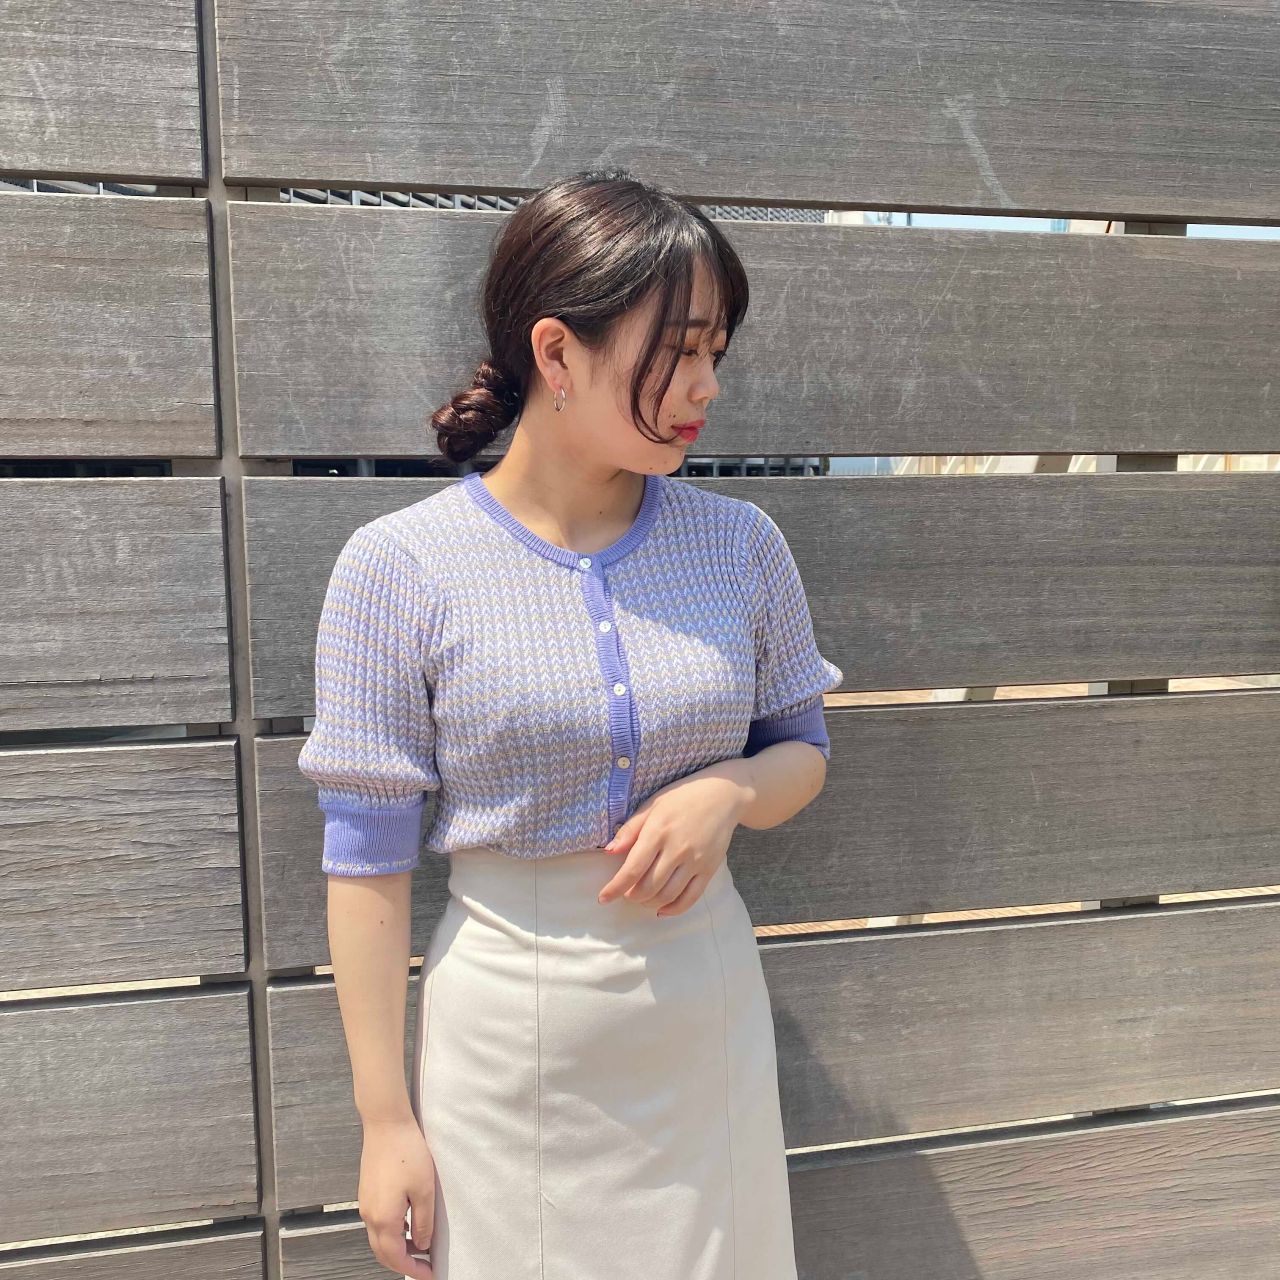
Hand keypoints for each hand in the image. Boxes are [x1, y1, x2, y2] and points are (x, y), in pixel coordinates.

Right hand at [357, 1116, 437, 1277]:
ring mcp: (365, 1204)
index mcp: (383, 1218)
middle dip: (403, 1264)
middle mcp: (369, 1215)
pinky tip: (407, 1226)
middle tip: (424, 1267)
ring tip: (419, 1249)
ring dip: (396, 1249)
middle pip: (383, 1253)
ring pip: (378, 1239)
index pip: (396, 1257)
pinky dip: (390, 1234)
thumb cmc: (407, 1152)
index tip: (430, 1275)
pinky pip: (376, 1224)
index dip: (413, 1270)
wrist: (385, 1123)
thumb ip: (423, 1222)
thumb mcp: (424, 1189)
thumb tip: (421, 1245)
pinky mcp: (367, 1193)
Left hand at [597, 771, 748, 915]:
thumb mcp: (652, 805)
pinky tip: (662, 910)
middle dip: (631, 896)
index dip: (615, 888)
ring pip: (667, 895)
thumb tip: (609, 852)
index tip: (603, 898)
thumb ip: (630, 830)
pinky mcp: (710, 869)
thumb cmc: (682, 798)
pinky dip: (674, 909)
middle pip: (648, 887)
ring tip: (642, 898)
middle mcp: (677, 849)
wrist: (723, 795)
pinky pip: (691, 898)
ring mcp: (695, 861)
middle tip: (626, 892)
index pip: (632, 869)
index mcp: (658, 831)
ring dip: (649, 903)